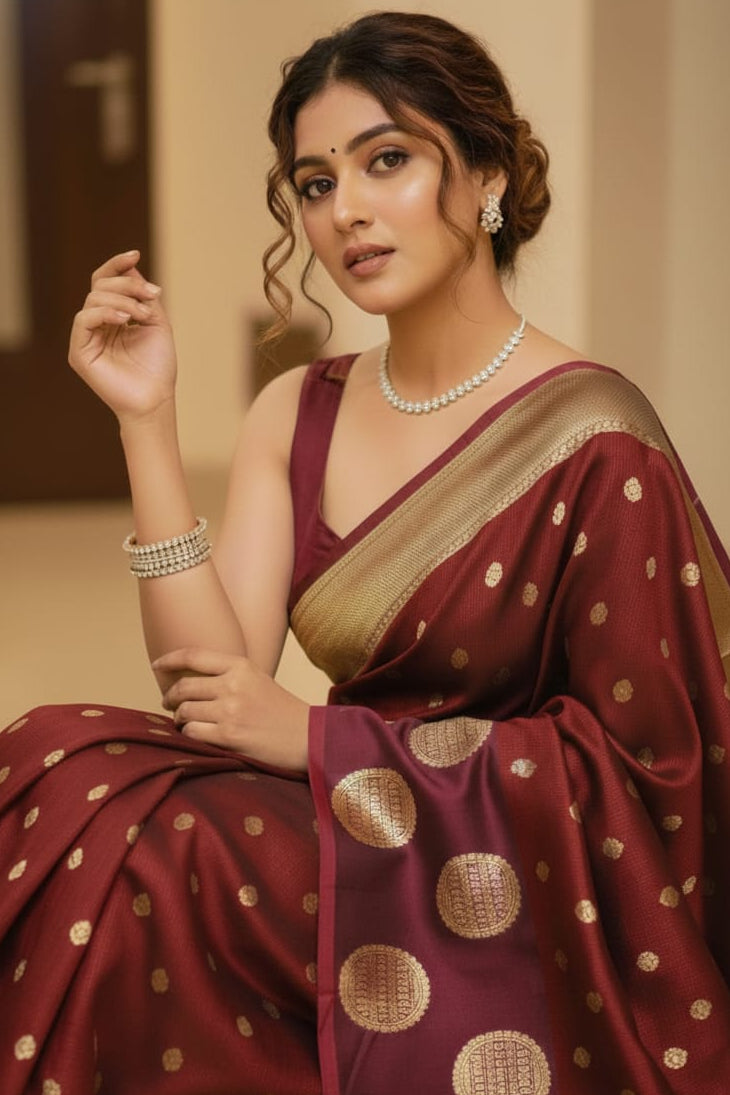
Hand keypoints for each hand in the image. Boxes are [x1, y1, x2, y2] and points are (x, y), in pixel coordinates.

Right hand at [68, 250, 176, 422]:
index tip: (135, 253)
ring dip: (123, 300)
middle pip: (100, 286)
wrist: (155, 399)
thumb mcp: (156, 322)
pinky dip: (105, 312)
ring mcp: (86, 338)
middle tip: (152, 295)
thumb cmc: (158, 366)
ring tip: (144, 315)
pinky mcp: (79, 352)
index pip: (106, 282)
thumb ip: (143, 296)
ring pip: (93, 299)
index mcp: (113, 317)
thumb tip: (131, 266)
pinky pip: (83, 319)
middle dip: (128, 284)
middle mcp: (97, 325)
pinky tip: (125, 319)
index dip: (117, 265)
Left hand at [154, 648, 309, 772]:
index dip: (169, 660)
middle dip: (170, 697)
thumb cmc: (282, 711)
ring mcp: (230, 711)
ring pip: (184, 712)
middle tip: (168, 704)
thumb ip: (229, 676)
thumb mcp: (258, 680)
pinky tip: (194, 736)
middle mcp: (233, 685)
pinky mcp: (228, 736)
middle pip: (183, 687)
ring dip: (179, 719)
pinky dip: (188, 735)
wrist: (309, 737)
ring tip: (184, 723)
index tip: (156, 666)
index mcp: (241, 666)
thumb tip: (192, 681)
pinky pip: (192, 733)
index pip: (194, 656)